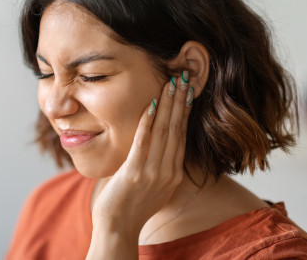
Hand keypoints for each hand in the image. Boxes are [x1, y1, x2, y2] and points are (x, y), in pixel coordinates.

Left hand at [90, 72, 193, 238]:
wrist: (118, 228)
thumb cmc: (131, 206)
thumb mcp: (153, 185)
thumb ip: (158, 166)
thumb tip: (158, 145)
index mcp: (174, 174)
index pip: (182, 135)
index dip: (185, 111)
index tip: (188, 90)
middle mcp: (168, 172)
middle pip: (177, 129)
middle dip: (180, 101)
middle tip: (184, 77)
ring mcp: (152, 173)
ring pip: (164, 131)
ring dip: (167, 104)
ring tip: (171, 83)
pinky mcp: (134, 173)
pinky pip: (143, 142)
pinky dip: (147, 122)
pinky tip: (151, 105)